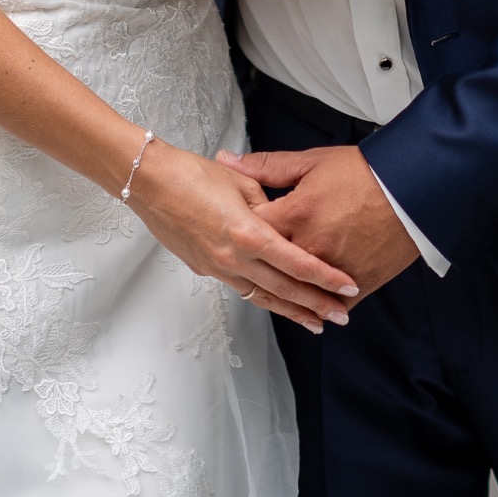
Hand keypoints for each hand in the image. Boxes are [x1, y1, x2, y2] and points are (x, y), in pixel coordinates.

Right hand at [128, 140, 358, 331]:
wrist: (149, 183)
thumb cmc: (192, 173)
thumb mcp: (239, 180)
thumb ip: (265, 201)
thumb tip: (280, 216)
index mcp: (248, 232)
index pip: (296, 263)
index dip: (325, 278)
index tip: (348, 288)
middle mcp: (234, 257)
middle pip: (284, 288)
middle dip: (316, 305)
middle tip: (341, 317)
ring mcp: (218, 267)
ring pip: (263, 297)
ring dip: (291, 311)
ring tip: (315, 323)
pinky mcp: (205, 269)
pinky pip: (242, 289)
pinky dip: (264, 298)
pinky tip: (276, 302)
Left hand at [219, 145, 419, 301]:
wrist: (410, 189)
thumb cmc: (363, 173)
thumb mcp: (311, 162)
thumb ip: (265, 166)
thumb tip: (227, 160)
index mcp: (296, 213)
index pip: (251, 229)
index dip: (241, 228)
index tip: (237, 227)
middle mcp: (310, 246)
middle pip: (270, 265)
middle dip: (256, 264)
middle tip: (247, 262)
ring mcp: (332, 269)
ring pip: (298, 292)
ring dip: (286, 292)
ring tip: (273, 290)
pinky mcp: (356, 284)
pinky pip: (331, 305)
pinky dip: (321, 306)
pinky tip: (314, 309)